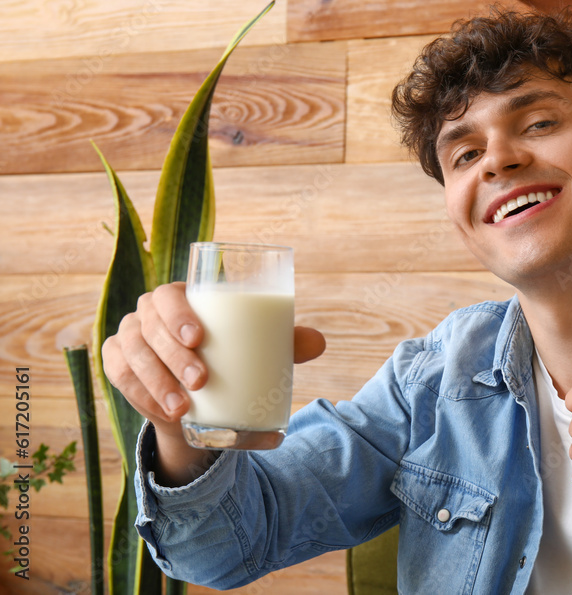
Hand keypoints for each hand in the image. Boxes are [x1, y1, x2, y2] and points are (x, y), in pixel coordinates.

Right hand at [102, 281, 326, 428]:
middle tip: (201, 381)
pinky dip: (138, 395)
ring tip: (183, 407)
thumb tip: (319, 343)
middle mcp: (148, 313)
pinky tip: (159, 411)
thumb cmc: (231, 358)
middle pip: (150, 328)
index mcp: (180, 298)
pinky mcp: (117, 365)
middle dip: (173, 356)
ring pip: (133, 355)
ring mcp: (128, 338)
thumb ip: (286, 344)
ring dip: (156, 382)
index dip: (177, 313)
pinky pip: (119, 377)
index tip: (198, 337)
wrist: (200, 398)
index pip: (169, 296)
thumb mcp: (257, 350)